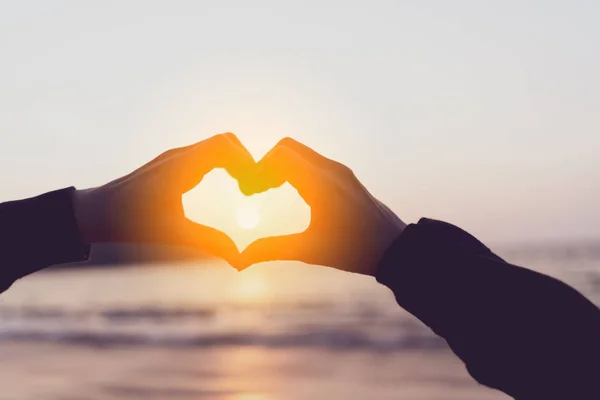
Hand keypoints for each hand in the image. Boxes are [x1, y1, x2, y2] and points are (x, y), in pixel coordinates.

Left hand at [73, 133, 253, 266]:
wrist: (95, 212)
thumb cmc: (130, 223)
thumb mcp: (172, 234)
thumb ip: (208, 243)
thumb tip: (238, 259)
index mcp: (180, 167)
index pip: (224, 146)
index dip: (246, 162)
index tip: (252, 189)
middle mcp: (179, 156)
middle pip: (225, 141)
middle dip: (245, 160)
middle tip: (251, 189)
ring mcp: (176, 157)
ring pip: (217, 145)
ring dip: (234, 162)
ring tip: (243, 189)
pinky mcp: (174, 163)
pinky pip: (207, 154)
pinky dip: (223, 164)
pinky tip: (227, 186)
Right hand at [239, 138, 406, 275]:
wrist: (394, 248)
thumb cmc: (354, 251)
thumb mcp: (310, 252)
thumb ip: (273, 250)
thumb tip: (240, 260)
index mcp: (321, 184)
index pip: (280, 156)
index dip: (259, 169)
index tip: (251, 193)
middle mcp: (331, 170)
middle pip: (287, 146)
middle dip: (267, 163)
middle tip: (258, 190)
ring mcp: (340, 170)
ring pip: (301, 151)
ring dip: (281, 165)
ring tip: (270, 191)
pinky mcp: (345, 175)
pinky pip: (312, 160)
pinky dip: (295, 168)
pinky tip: (291, 192)